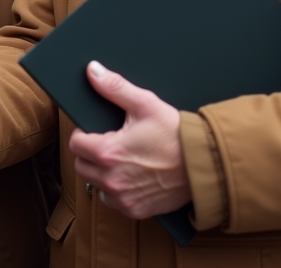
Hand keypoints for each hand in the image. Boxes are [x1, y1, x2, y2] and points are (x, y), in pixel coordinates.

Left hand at [69, 61, 190, 219]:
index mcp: (108, 152)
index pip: (75, 143)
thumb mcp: (145, 104)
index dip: (84, 133)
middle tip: (111, 143)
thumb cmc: (176, 134)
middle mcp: (112, 179)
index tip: (97, 131)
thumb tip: (92, 71)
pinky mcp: (135, 209)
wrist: (205, 164)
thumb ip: (114, 87)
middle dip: (90, 153)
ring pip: (95, 183)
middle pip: (81, 165)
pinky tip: (132, 177)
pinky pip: (112, 201)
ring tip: (123, 160)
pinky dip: (117, 191)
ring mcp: (123, 197)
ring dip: (102, 173)